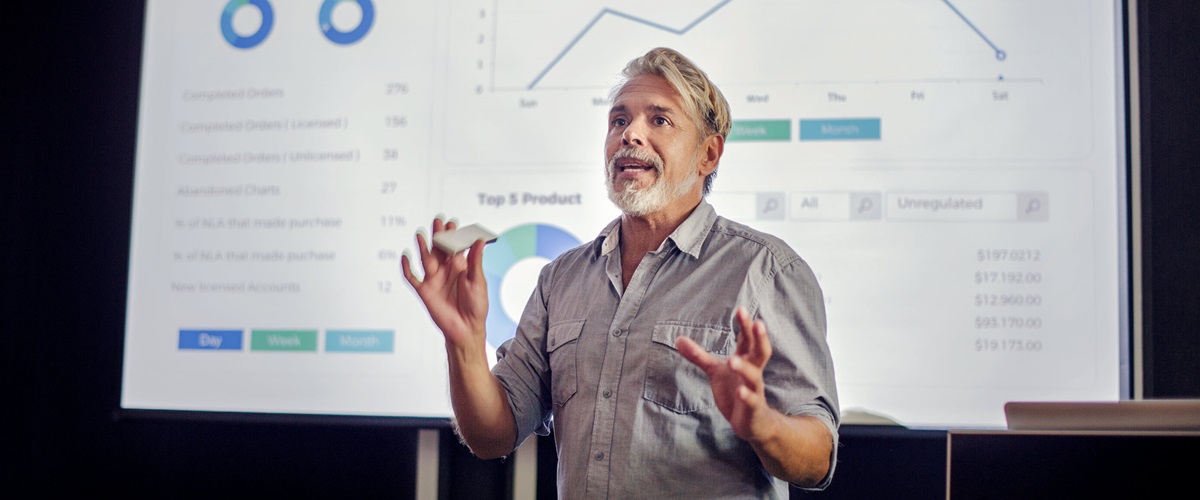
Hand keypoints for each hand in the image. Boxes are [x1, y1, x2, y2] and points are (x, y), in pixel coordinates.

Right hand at [401, 217, 488, 348]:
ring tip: (420, 234)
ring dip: (422, 247)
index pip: (454, 246)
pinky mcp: (424, 291)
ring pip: (425, 259)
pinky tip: (405, 256)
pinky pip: (412, 278)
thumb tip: (478, 241)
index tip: (452, 223)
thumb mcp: (478, 281)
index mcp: (460, 267)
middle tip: (437, 221)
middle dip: (438, 235)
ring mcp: (434, 280)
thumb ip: (475, 261)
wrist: (466, 328)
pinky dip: (407, 268)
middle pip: (439, 249)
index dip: (453, 235)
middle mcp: (446, 271)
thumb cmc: (476, 306)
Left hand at [676, 307, 775, 441]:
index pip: (748, 340)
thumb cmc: (735, 390)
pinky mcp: (754, 409)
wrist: (752, 423)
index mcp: (745, 360)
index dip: (745, 325)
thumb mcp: (715, 371)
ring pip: (755, 376)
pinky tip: (739, 391)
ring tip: (731, 360)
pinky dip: (747, 395)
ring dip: (744, 367)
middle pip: (761, 352)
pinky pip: (753, 401)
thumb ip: (699, 355)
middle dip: (760, 338)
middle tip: (757, 322)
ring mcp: (755, 390)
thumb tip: (677, 338)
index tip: (741, 309)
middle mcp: (753, 372)